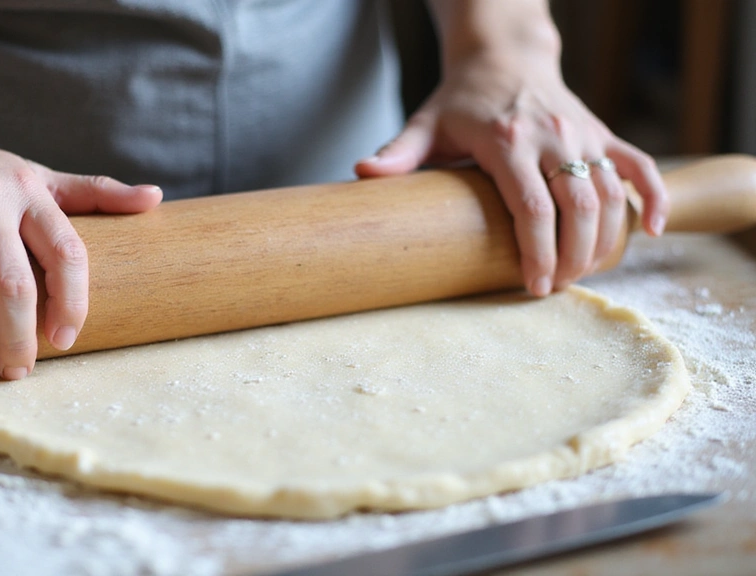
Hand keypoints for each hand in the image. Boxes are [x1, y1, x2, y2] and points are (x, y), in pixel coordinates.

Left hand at [355, 52, 667, 295]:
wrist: (505, 54)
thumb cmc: (462, 98)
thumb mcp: (427, 122)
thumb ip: (398, 152)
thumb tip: (361, 174)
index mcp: (507, 140)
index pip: (531, 205)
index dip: (537, 251)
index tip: (533, 286)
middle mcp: (553, 136)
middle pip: (577, 206)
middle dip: (573, 255)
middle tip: (557, 290)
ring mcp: (583, 134)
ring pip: (610, 193)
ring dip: (604, 240)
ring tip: (585, 275)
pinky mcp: (603, 133)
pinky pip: (639, 165)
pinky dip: (652, 198)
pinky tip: (651, 232)